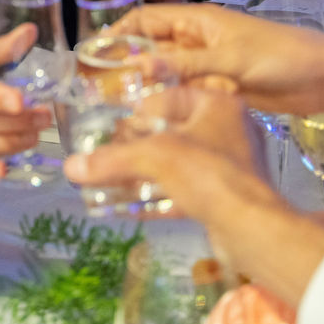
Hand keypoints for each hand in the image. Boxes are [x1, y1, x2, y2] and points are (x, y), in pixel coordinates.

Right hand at [65, 89, 265, 207]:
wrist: (253, 229)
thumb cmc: (209, 174)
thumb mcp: (153, 157)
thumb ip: (111, 160)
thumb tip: (71, 167)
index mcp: (219, 103)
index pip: (169, 94)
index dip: (138, 109)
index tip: (114, 124)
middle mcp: (231, 128)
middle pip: (173, 130)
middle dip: (139, 144)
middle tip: (110, 152)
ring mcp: (234, 164)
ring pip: (180, 162)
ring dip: (148, 173)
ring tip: (116, 180)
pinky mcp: (231, 196)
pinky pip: (188, 190)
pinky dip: (161, 197)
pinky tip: (133, 208)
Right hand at [110, 4, 323, 114]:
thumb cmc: (280, 58)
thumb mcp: (229, 60)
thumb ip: (182, 64)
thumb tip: (135, 67)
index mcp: (197, 21)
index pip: (145, 20)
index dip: (118, 33)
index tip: (93, 54)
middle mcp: (197, 40)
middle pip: (150, 46)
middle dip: (125, 62)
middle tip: (97, 86)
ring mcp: (207, 64)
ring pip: (165, 71)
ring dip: (145, 85)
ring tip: (117, 107)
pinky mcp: (218, 87)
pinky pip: (184, 91)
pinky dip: (167, 101)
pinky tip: (152, 119)